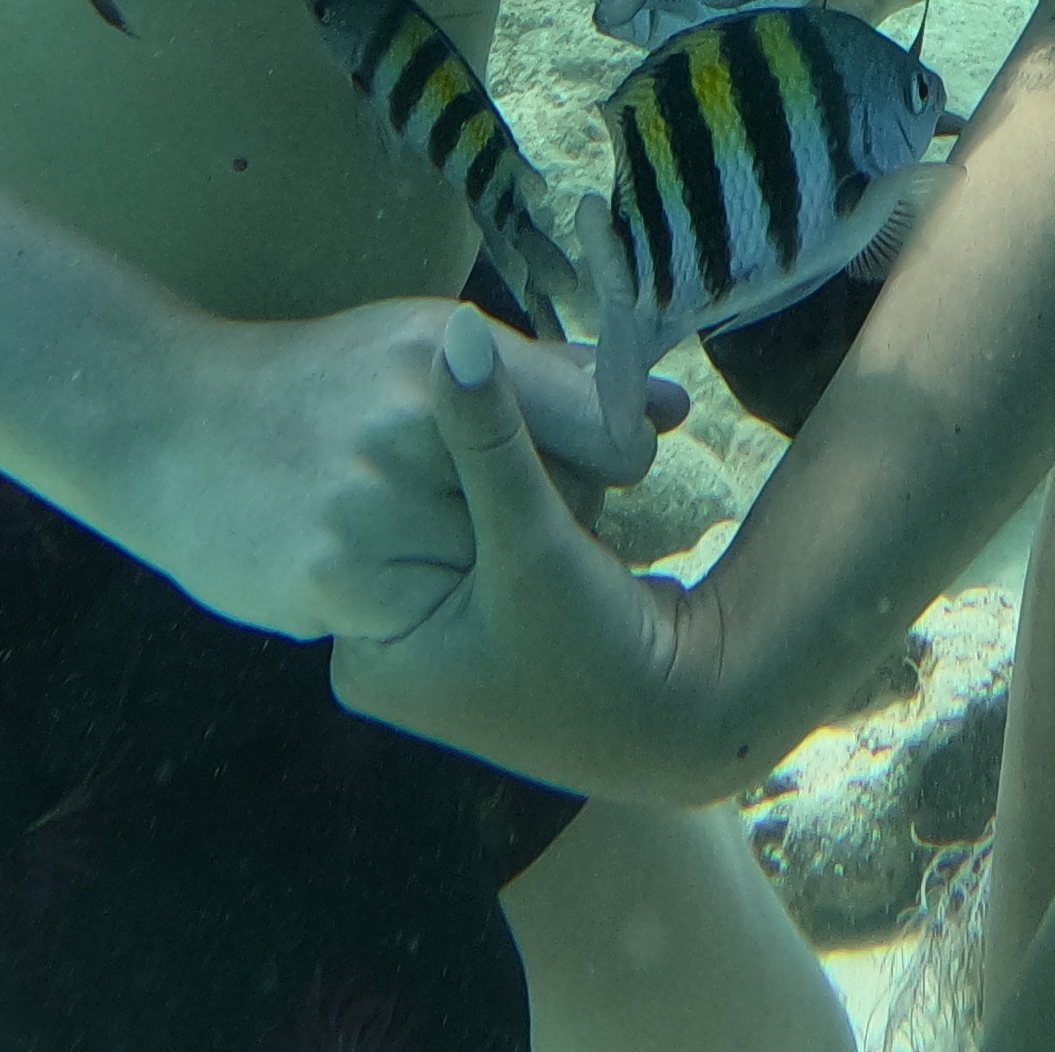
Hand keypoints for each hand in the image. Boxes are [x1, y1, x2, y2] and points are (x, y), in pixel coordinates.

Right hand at [113, 299, 674, 647]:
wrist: (167, 428)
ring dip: (492, 571)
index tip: (591, 467)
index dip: (614, 458)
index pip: (605, 428)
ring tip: (430, 535)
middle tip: (483, 505)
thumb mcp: (424, 346)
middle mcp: (413, 424)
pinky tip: (390, 571)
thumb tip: (668, 407)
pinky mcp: (338, 584)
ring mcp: (371, 509)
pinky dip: (431, 607)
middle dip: (549, 517)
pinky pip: (440, 615)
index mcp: (443, 351)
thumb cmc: (318, 383)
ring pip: (506, 571)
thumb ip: (548, 379)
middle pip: (565, 508)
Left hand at [331, 316, 738, 805]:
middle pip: (425, 519)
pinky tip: (580, 530)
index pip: (388, 513)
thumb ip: (491, 439)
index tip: (521, 451)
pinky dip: (535, 519)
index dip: (458, 460)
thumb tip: (458, 329)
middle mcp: (390, 656)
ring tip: (575, 529)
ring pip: (466, 523)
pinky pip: (495, 543)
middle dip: (495, 481)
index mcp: (367, 655)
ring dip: (523, 493)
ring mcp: (439, 647)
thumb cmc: (601, 656)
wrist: (687, 725)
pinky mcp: (488, 630)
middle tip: (553, 504)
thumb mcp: (535, 544)